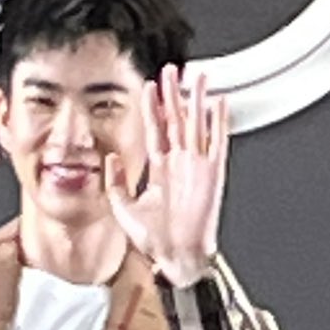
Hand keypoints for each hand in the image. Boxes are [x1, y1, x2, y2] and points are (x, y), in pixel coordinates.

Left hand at [106, 65, 226, 286]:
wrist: (178, 258)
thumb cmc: (155, 241)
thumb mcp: (123, 209)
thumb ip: (115, 182)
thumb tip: (110, 157)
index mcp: (159, 171)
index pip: (156, 130)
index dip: (153, 108)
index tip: (149, 87)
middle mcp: (179, 165)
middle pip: (177, 121)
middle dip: (174, 95)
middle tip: (171, 72)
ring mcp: (197, 167)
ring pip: (197, 125)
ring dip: (196, 101)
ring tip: (196, 78)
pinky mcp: (213, 175)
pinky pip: (217, 142)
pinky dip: (219, 123)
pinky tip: (219, 104)